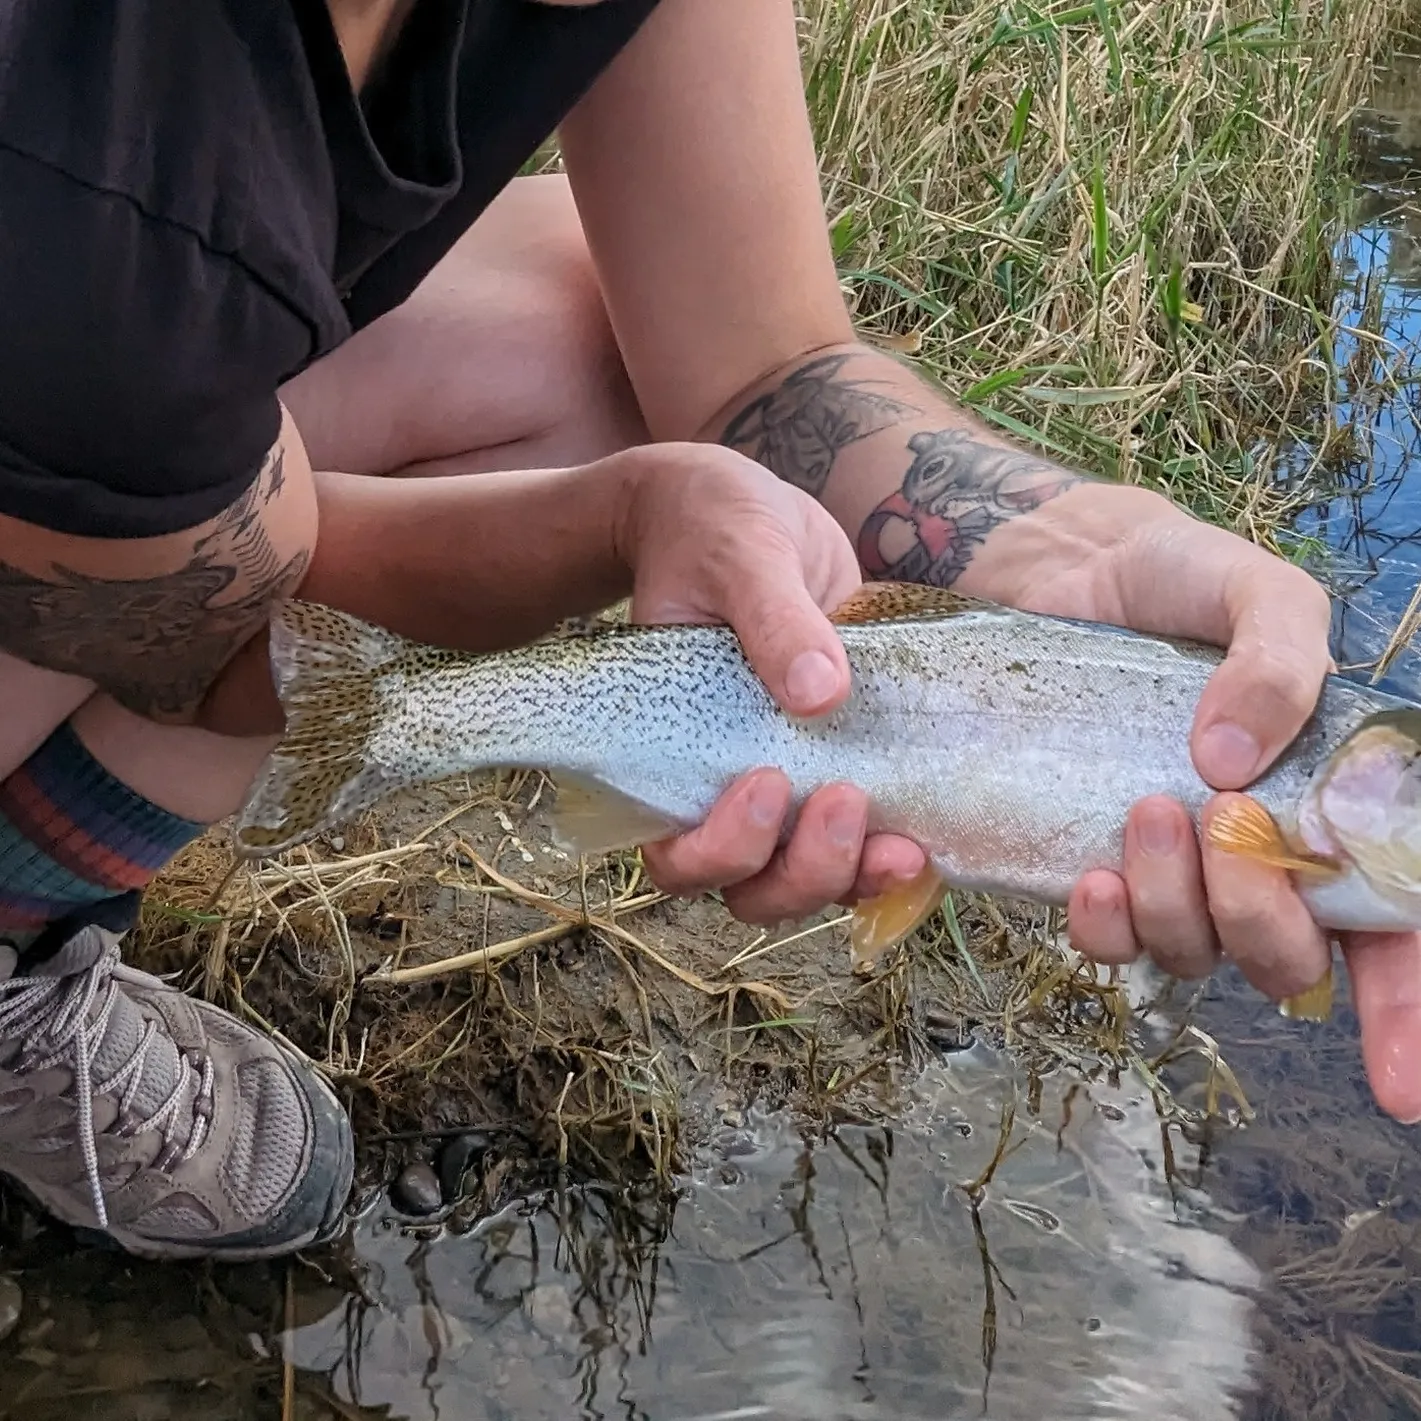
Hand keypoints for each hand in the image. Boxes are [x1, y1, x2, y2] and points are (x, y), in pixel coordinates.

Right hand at [612, 444, 926, 922]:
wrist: (749, 516)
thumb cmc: (714, 529)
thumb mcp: (740, 557)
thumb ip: (773, 620)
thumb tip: (822, 692)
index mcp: (670, 755)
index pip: (676, 852)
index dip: (720, 848)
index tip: (768, 780)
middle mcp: (724, 788)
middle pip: (751, 886)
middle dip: (803, 872)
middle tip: (848, 800)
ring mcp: (788, 786)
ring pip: (809, 880)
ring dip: (854, 878)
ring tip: (906, 846)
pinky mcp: (844, 766)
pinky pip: (864, 841)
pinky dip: (893, 855)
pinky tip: (930, 839)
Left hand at [965, 479, 1420, 1123]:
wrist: (1062, 566)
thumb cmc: (1181, 579)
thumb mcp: (1261, 596)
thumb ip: (1282, 664)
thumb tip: (1235, 770)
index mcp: (1334, 805)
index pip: (1394, 933)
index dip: (1404, 1018)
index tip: (1400, 1086)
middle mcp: (1262, 853)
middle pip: (1289, 957)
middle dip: (1267, 919)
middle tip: (1227, 829)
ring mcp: (1177, 866)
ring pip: (1195, 953)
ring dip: (1178, 907)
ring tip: (1148, 815)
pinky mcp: (1097, 857)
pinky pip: (1109, 938)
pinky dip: (1106, 925)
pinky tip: (1093, 876)